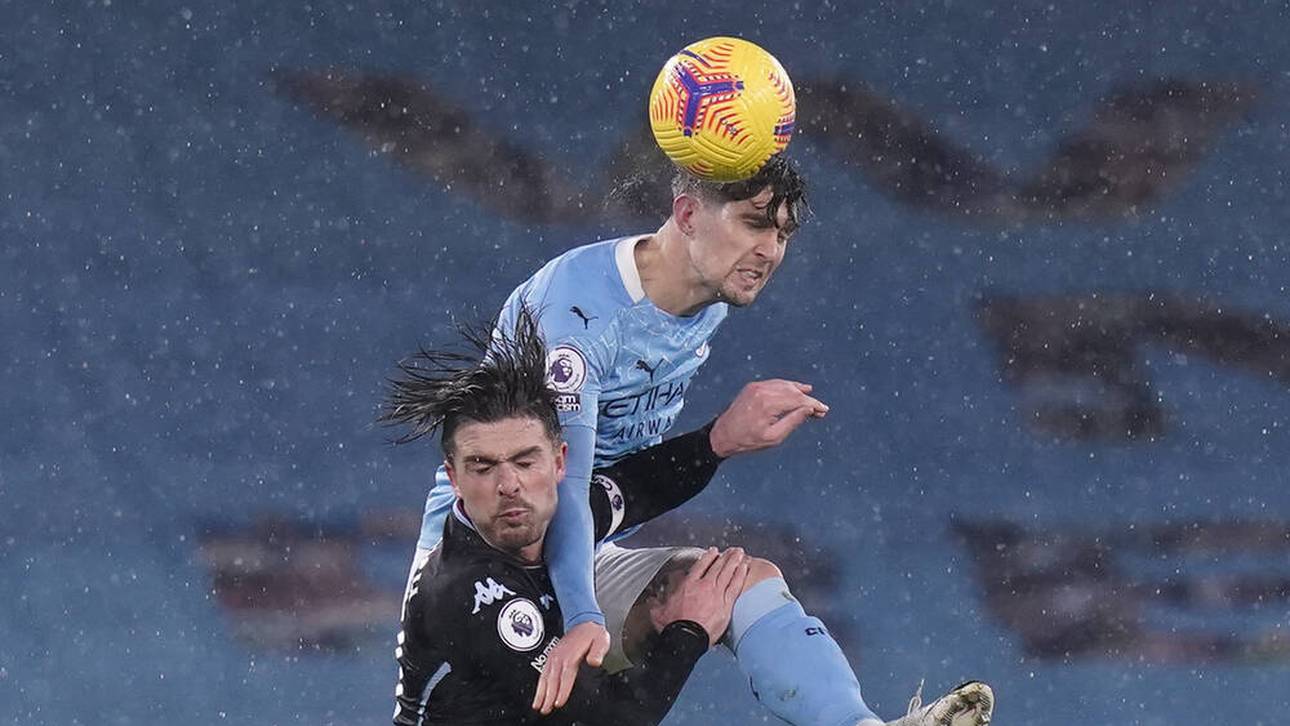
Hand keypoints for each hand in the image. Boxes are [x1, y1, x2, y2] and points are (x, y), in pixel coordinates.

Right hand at [531, 620, 609, 714]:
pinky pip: (543, 672)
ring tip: (538, 705)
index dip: (562, 690)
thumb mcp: (601, 641)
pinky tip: (538, 692)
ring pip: (545, 677)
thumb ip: (597, 652)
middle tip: (545, 709)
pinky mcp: (552, 656)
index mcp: (571, 655)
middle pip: (552, 679)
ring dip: (541, 692)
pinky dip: (540, 684)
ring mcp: (554, 656)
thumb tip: (594, 662)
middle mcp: (560, 656)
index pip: (565, 676)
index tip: (558, 702)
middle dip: (548, 696)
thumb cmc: (593, 634)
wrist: (584, 622)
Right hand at [649, 547, 748, 645]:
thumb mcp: (659, 613)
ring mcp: (716, 593)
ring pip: (728, 573)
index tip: (713, 551)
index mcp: (688, 585)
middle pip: (717, 566)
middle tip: (733, 550)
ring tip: (740, 554)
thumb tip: (651, 601)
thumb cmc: (673, 626)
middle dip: (726, 557)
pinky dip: (740, 575)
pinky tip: (744, 568)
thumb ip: (656, 604)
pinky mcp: (726, 604)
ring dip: (735, 561)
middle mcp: (703, 585)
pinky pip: (735, 586)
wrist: (686, 638)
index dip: (708, 557)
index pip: (700, 566)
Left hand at [708, 379, 827, 457]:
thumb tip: (809, 409)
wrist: (722, 435)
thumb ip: (793, 421)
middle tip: (820, 409)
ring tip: (811, 397)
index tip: (824, 410)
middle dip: (808, 399)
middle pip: (792, 391)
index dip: (813, 404)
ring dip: (799, 391)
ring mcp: (756, 387)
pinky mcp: (752, 387)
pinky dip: (786, 387)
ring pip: (784, 385)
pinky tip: (795, 389)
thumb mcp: (774, 437)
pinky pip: (774, 384)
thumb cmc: (748, 440)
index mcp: (768, 404)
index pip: (797, 399)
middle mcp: (762, 391)